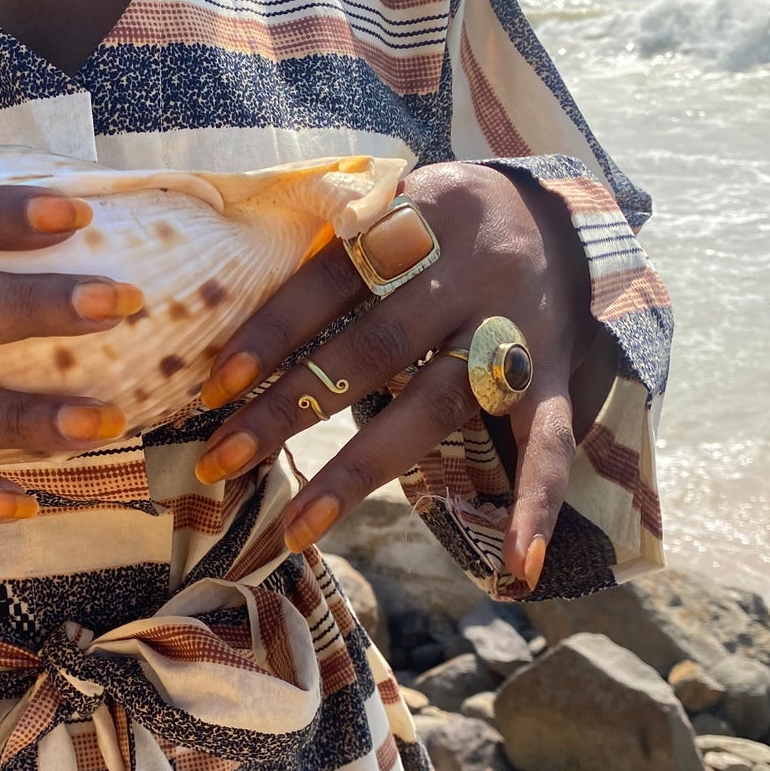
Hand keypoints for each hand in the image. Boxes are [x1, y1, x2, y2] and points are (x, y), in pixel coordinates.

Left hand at [193, 163, 603, 587]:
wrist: (557, 217)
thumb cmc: (438, 223)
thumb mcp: (390, 203)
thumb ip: (329, 248)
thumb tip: (224, 314)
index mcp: (423, 216)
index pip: (329, 279)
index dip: (270, 333)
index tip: (212, 388)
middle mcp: (474, 271)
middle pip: (372, 349)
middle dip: (289, 410)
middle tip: (221, 461)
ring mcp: (516, 329)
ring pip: (433, 407)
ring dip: (359, 471)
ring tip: (298, 528)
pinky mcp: (552, 374)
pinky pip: (549, 444)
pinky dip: (537, 504)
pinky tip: (514, 567)